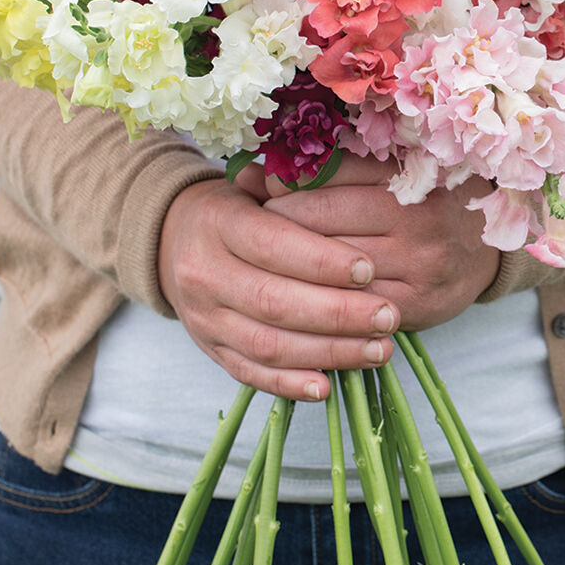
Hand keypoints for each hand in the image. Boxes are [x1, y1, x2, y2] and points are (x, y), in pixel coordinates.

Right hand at [157, 178, 398, 401]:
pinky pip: (251, 374)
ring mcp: (205, 318)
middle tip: (388, 315)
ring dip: (329, 352)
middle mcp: (205, 273)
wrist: (177, 241)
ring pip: (268, 345)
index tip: (370, 269)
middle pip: (274, 301)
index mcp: (218, 223)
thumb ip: (297, 191)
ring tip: (379, 349)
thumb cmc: (241, 210)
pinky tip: (328, 387)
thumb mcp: (260, 188)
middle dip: (338, 313)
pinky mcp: (212, 350)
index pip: (272, 244)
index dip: (323, 261)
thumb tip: (337, 178)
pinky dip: (290, 385)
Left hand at [236, 157, 501, 331]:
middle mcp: (416, 217)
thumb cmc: (428, 202)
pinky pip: (351, 307)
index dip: (285, 182)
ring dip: (289, 266)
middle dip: (276, 223)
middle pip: (321, 219)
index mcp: (408, 174)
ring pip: (331, 267)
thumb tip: (251, 175)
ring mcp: (418, 265)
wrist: (488, 249)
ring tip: (267, 261)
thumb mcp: (389, 172)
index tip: (264, 188)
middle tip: (253, 228)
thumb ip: (327, 170)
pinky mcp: (417, 306)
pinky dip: (319, 300)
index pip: (327, 173)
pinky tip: (298, 294)